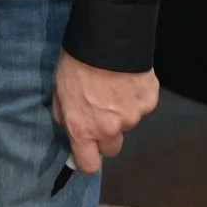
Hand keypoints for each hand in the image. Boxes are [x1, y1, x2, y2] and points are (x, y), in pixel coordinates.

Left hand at [50, 51, 158, 173]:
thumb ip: (64, 116)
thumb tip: (71, 130)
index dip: (87, 159)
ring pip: (127, 123)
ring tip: (112, 85)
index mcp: (83, 129)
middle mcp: (109, 129)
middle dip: (106, 135)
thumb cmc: (75, 64)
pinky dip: (135, 97)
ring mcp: (133, 117)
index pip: (89, 166)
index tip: (86, 151)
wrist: (105, 40)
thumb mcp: (58, 91)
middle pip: (112, 148)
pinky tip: (127, 79)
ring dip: (121, 111)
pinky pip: (142, 106)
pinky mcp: (149, 102)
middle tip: (100, 111)